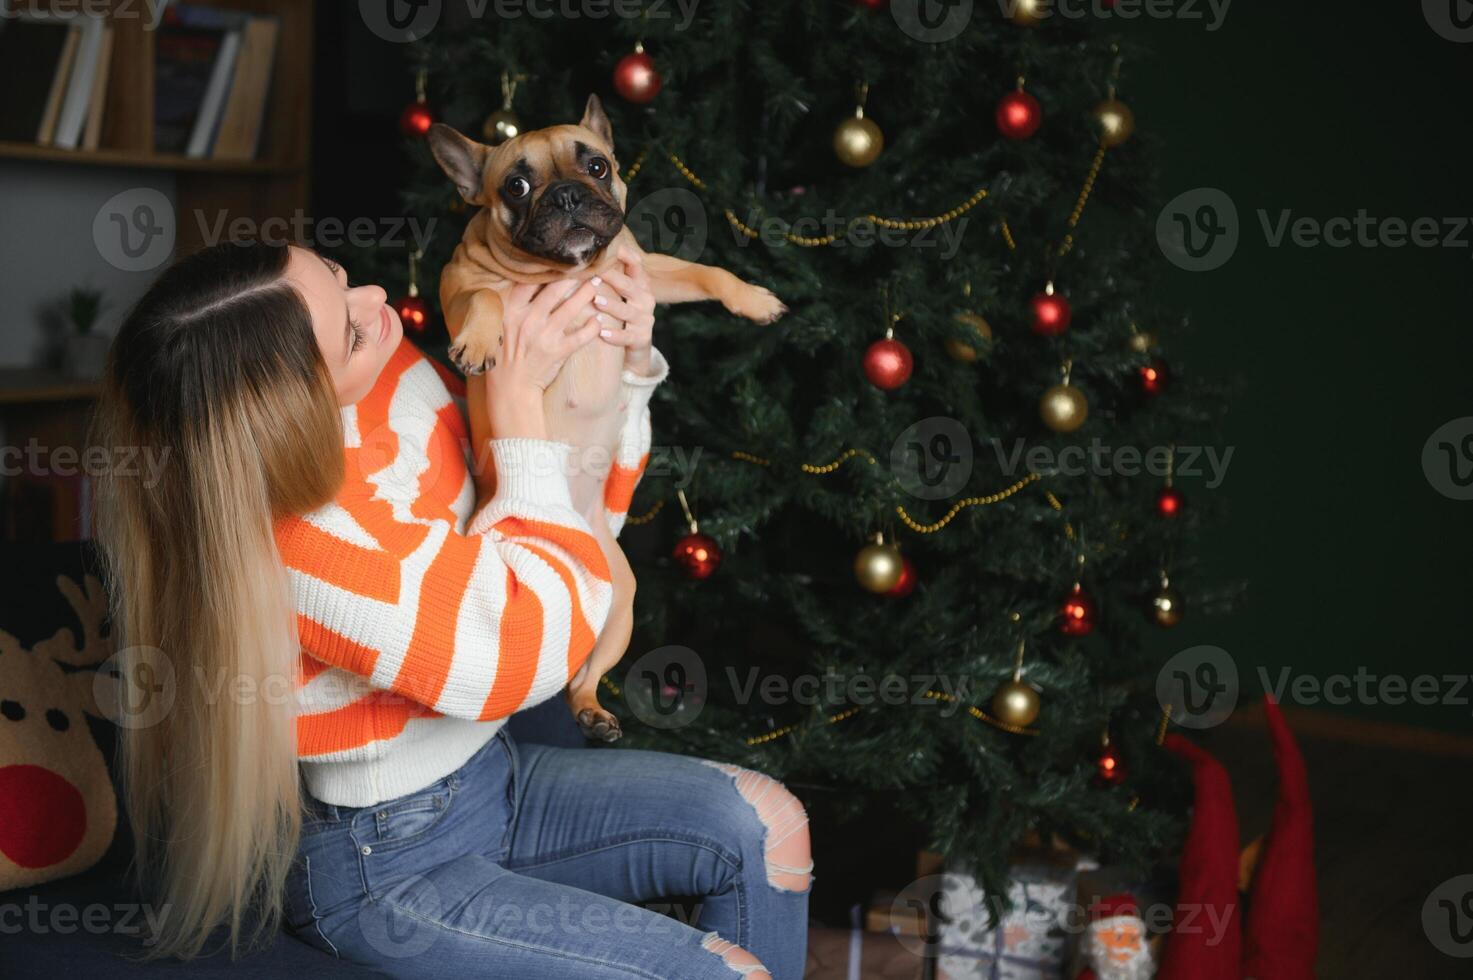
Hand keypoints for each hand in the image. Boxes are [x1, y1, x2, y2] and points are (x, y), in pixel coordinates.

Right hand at [490, 277, 602, 393]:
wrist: (511, 387)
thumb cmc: (505, 353)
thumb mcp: (500, 325)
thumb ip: (513, 304)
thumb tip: (528, 279)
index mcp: (511, 310)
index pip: (530, 281)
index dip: (548, 267)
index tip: (562, 258)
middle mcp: (527, 320)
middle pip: (555, 290)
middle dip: (574, 275)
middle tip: (588, 266)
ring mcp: (543, 336)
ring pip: (571, 308)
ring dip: (587, 294)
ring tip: (598, 284)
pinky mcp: (557, 352)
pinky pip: (581, 336)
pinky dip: (593, 327)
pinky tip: (599, 319)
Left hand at [591, 244, 655, 372]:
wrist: (636, 348)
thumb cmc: (622, 316)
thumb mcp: (622, 295)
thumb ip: (611, 277)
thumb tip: (587, 256)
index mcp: (640, 285)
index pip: (636, 265)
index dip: (625, 255)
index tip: (611, 246)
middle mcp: (645, 300)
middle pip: (629, 286)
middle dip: (612, 278)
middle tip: (594, 272)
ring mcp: (644, 320)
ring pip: (627, 311)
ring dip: (612, 305)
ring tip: (596, 301)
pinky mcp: (641, 338)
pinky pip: (627, 337)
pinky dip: (615, 336)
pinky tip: (602, 332)